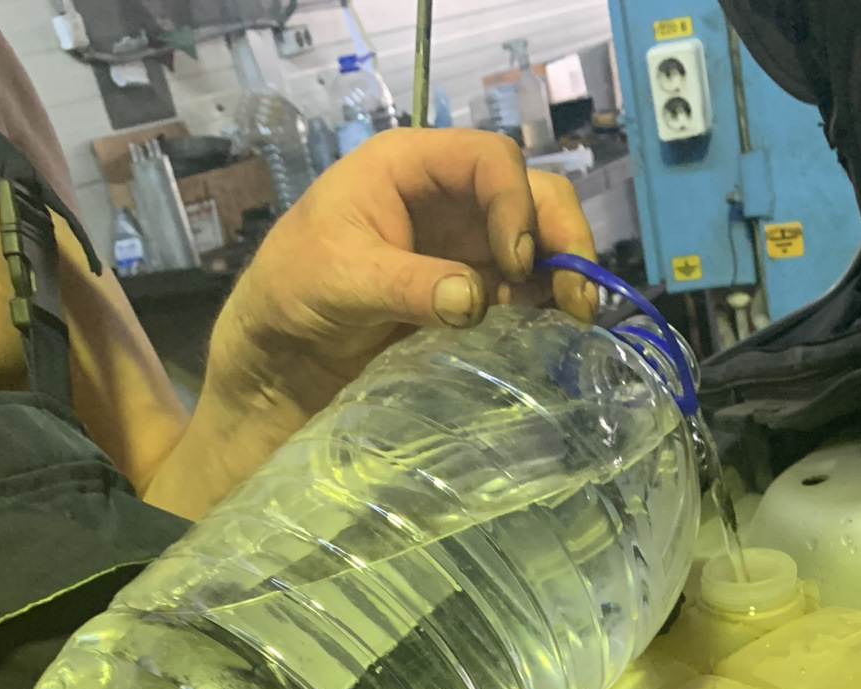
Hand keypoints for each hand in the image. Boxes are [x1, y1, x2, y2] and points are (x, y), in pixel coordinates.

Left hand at [145, 129, 598, 518]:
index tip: (516, 262)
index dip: (515, 204)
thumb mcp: (341, 281)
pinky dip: (546, 304)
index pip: (489, 160)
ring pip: (537, 240)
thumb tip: (476, 299)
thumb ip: (409, 286)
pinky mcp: (472, 292)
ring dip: (564, 272)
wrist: (280, 356)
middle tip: (579, 294)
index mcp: (410, 168)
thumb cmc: (293, 294)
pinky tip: (556, 330)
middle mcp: (447, 199)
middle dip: (560, 236)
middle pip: (529, 194)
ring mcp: (463, 246)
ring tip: (578, 316)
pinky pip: (524, 288)